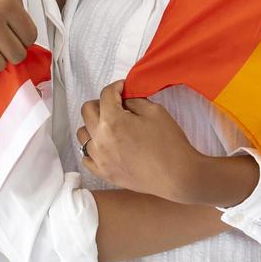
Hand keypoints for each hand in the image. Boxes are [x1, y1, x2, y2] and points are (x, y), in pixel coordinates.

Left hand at [78, 82, 205, 202]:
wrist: (177, 175)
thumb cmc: (169, 143)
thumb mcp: (154, 111)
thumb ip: (134, 101)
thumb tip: (124, 101)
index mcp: (112, 121)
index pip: (105, 95)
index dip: (116, 87)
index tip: (123, 88)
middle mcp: (100, 139)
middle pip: (87, 111)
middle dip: (100, 103)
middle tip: (116, 104)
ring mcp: (99, 158)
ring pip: (83, 134)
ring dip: (93, 125)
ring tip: (109, 126)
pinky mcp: (104, 173)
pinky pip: (86, 157)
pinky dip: (93, 148)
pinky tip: (106, 145)